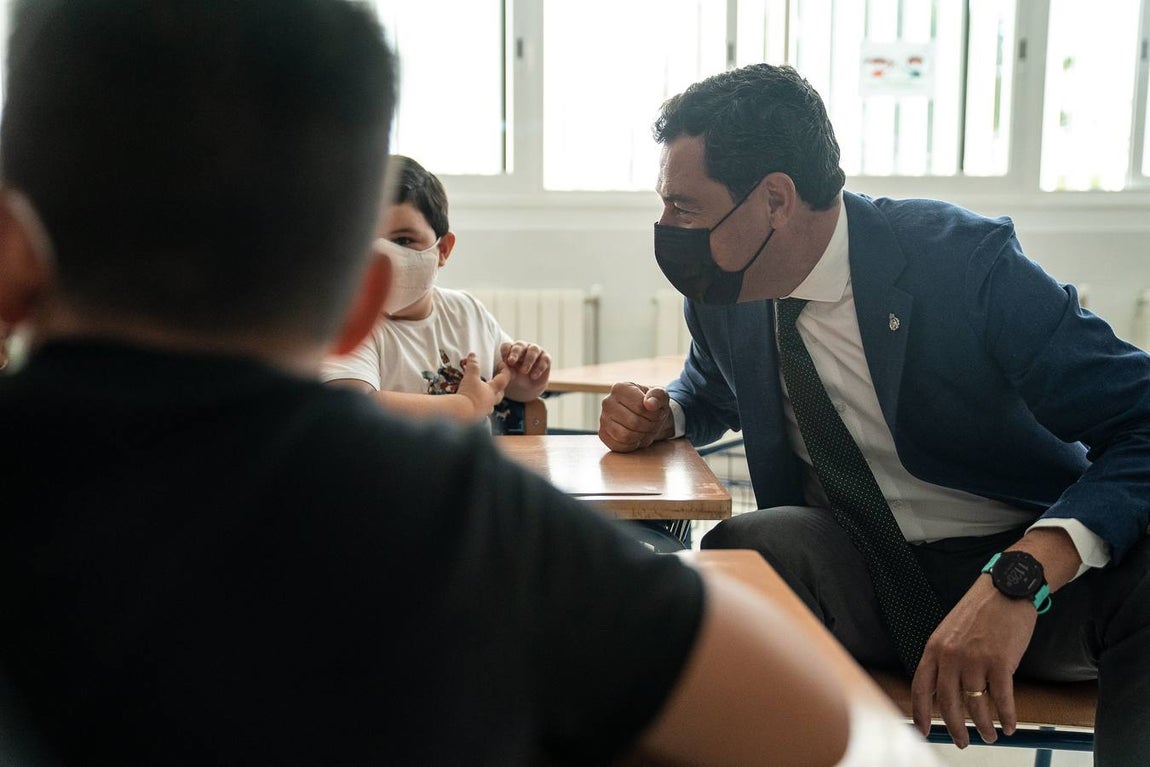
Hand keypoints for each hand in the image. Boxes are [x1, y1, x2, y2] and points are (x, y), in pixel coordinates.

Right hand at [457, 352, 510, 418]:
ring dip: (488, 399)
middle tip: (495, 382)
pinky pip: (480, 412)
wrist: (461, 413)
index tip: (503, 364)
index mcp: (492, 391)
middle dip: (499, 388)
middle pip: (499, 395)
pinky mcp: (476, 418)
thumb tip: (473, 355)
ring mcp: (484, 411)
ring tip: (481, 395)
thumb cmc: (469, 394)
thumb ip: (472, 366)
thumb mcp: (470, 377)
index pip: (503, 379)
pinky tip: (472, 405)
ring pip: (490, 405)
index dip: (505, 370)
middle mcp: (491, 402)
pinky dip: (478, 407)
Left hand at [501, 341, 550, 383]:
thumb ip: (502, 370)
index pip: (507, 346)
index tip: (504, 360)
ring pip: (533, 350)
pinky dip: (539, 367)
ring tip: (524, 371)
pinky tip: (534, 376)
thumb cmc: (512, 378)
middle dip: (515, 353)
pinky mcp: (546, 358)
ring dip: (528, 360)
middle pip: (520, 345)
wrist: (526, 388)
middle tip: (511, 362)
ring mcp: (535, 352)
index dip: (505, 351)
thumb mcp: (505, 375)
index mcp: (510, 349)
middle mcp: (523, 348)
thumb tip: (502, 366)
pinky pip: (545, 359)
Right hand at [598, 382, 673, 451]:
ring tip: (645, 430)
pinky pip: (620, 446)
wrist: (645, 415)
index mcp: (620, 388)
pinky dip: (633, 444)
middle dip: (649, 426)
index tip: (657, 413)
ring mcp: (603, 419)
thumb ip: (658, 395)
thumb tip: (650, 404)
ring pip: (626, 436)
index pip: (640, 407)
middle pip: (634, 422)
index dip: (654, 414)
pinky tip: (636, 436)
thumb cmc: (652, 404)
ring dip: (641, 436)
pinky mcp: (603, 434)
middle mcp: (607, 402)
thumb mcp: (660, 395)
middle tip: (653, 423)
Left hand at [910, 577, 1035, 747]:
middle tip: (962, 742)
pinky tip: (1009, 726)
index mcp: (934, 648)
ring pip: (975, 706)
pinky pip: (1002, 700)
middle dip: (954, 728)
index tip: (923, 731)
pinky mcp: (1001, 662)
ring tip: (989, 736)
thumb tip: (943, 692)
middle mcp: (951, 656)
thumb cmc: (980, 611)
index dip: (920, 713)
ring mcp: (975, 660)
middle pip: (947, 704)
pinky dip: (1006, 718)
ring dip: (983, 727)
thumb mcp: (950, 632)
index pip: (921, 688)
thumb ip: (944, 659)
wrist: (1006, 589)